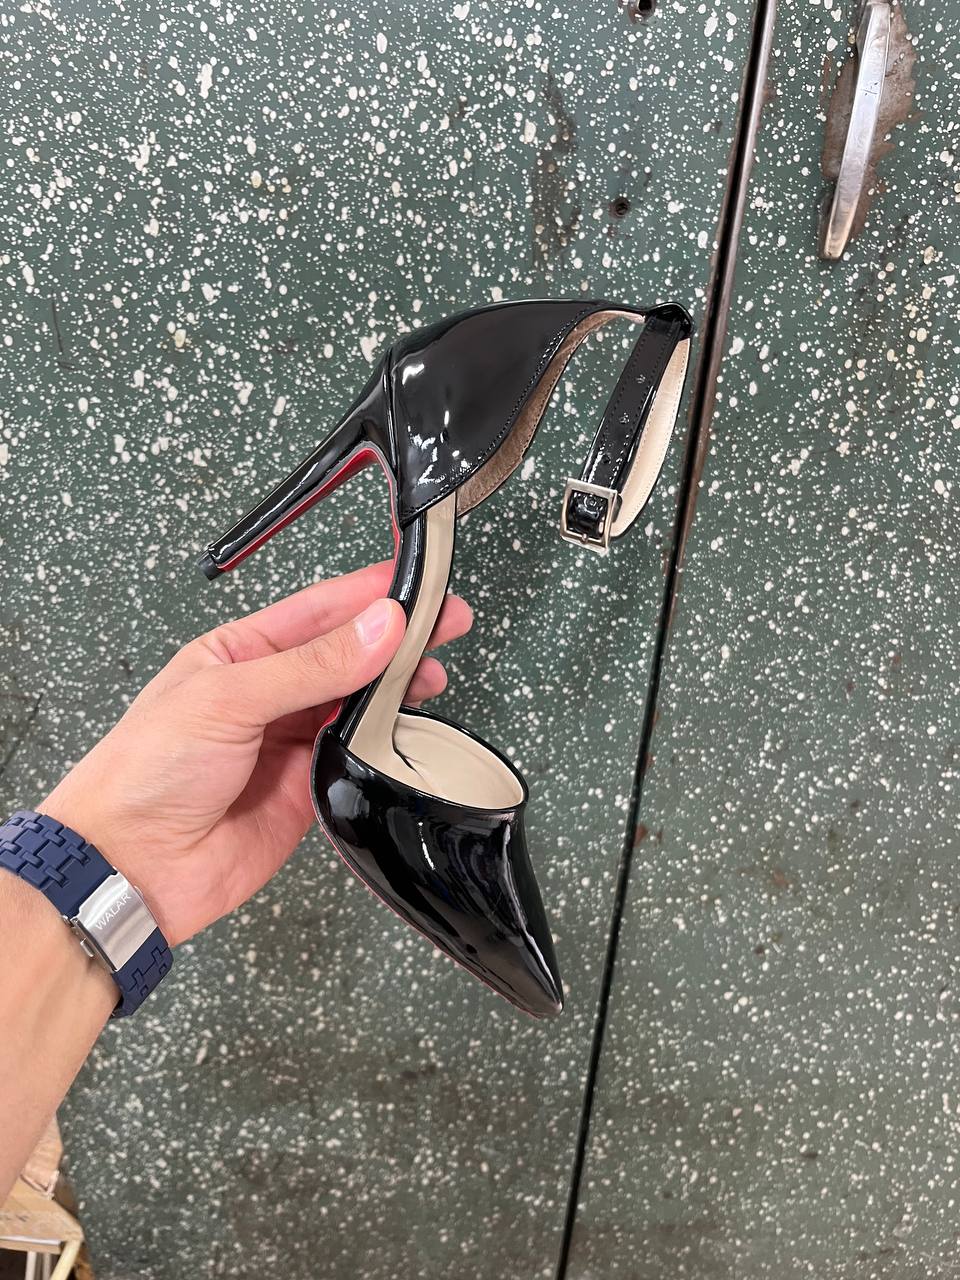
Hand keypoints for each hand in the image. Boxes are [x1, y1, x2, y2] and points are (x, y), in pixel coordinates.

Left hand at [40, 562, 471, 946]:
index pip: (318, 611)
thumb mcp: (227, 698)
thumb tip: (377, 626)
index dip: (371, 594)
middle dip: (398, 636)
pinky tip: (408, 728)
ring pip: (358, 702)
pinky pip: (358, 755)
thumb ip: (311, 664)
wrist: (129, 866)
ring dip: (397, 686)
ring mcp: (289, 740)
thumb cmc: (145, 771)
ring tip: (435, 674)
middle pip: (346, 653)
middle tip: (448, 623)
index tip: (419, 584)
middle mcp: (268, 692)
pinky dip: (386, 741)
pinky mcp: (307, 788)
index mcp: (238, 653)